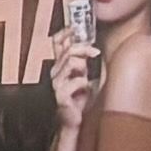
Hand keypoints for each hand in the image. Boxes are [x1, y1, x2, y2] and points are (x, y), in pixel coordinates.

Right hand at [41, 24, 96, 145]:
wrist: (74, 121)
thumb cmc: (80, 99)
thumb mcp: (83, 75)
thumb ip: (84, 60)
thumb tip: (92, 43)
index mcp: (60, 65)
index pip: (57, 42)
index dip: (66, 32)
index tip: (77, 29)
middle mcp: (55, 72)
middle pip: (67, 49)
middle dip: (83, 48)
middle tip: (95, 52)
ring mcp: (56, 83)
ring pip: (71, 62)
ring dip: (84, 66)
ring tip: (87, 75)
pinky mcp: (60, 96)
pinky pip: (77, 81)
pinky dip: (84, 84)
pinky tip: (86, 90)